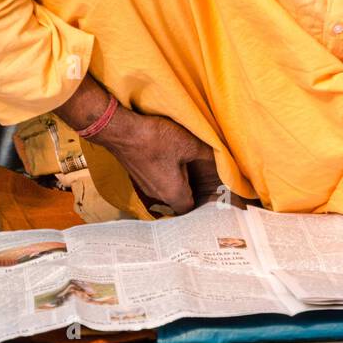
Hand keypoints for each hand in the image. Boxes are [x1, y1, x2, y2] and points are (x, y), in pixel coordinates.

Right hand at [89, 107, 222, 216]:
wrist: (121, 131)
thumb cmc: (155, 140)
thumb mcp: (189, 144)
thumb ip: (207, 155)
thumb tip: (221, 158)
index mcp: (173, 193)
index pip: (191, 211)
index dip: (202, 205)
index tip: (213, 197)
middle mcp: (158, 195)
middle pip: (179, 201)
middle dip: (192, 192)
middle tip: (206, 182)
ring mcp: (145, 186)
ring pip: (167, 191)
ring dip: (178, 182)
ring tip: (191, 169)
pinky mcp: (138, 175)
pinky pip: (157, 181)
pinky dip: (166, 175)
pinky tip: (171, 161)